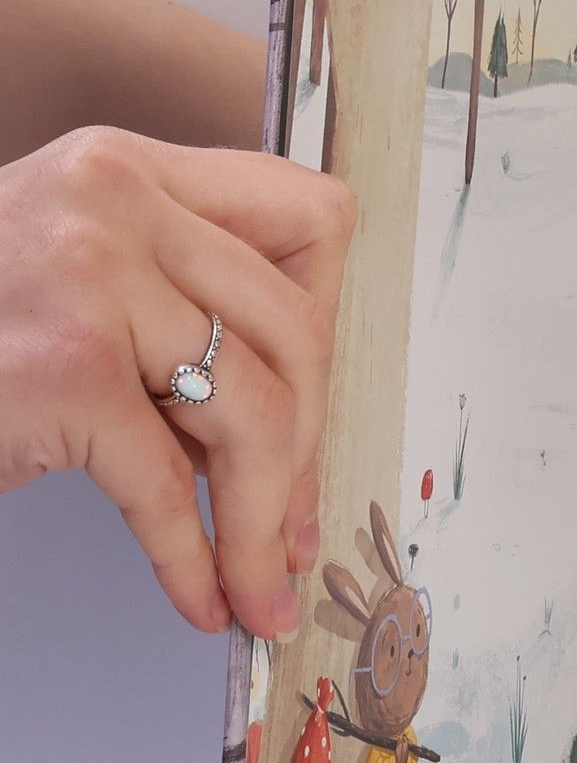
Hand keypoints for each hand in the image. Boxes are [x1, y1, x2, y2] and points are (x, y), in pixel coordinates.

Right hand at [0, 126, 355, 636]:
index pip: (311, 218)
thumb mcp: (73, 279)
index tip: (309, 395)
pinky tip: (204, 595)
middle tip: (291, 527)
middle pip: (295, 332)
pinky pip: (170, 486)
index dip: (327, 320)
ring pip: (255, 410)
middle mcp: (112, 202)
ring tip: (259, 580)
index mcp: (128, 168)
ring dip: (262, 520)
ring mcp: (86, 279)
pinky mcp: (62, 370)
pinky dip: (198, 559)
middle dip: (304, 448)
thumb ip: (177, 313)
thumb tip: (297, 439)